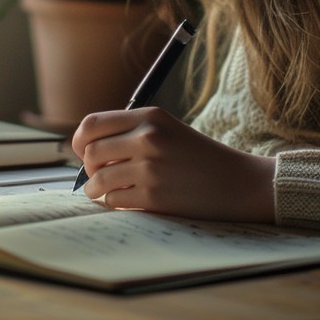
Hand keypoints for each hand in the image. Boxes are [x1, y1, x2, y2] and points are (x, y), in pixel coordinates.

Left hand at [71, 107, 276, 221]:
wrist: (239, 183)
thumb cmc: (199, 158)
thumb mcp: (168, 130)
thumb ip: (131, 133)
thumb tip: (87, 150)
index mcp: (150, 116)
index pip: (93, 124)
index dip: (80, 141)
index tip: (84, 151)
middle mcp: (148, 138)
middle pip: (90, 152)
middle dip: (89, 167)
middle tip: (99, 174)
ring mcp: (150, 168)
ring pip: (98, 180)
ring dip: (96, 189)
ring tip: (106, 191)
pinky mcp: (154, 197)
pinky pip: (113, 201)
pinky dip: (113, 203)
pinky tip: (126, 201)